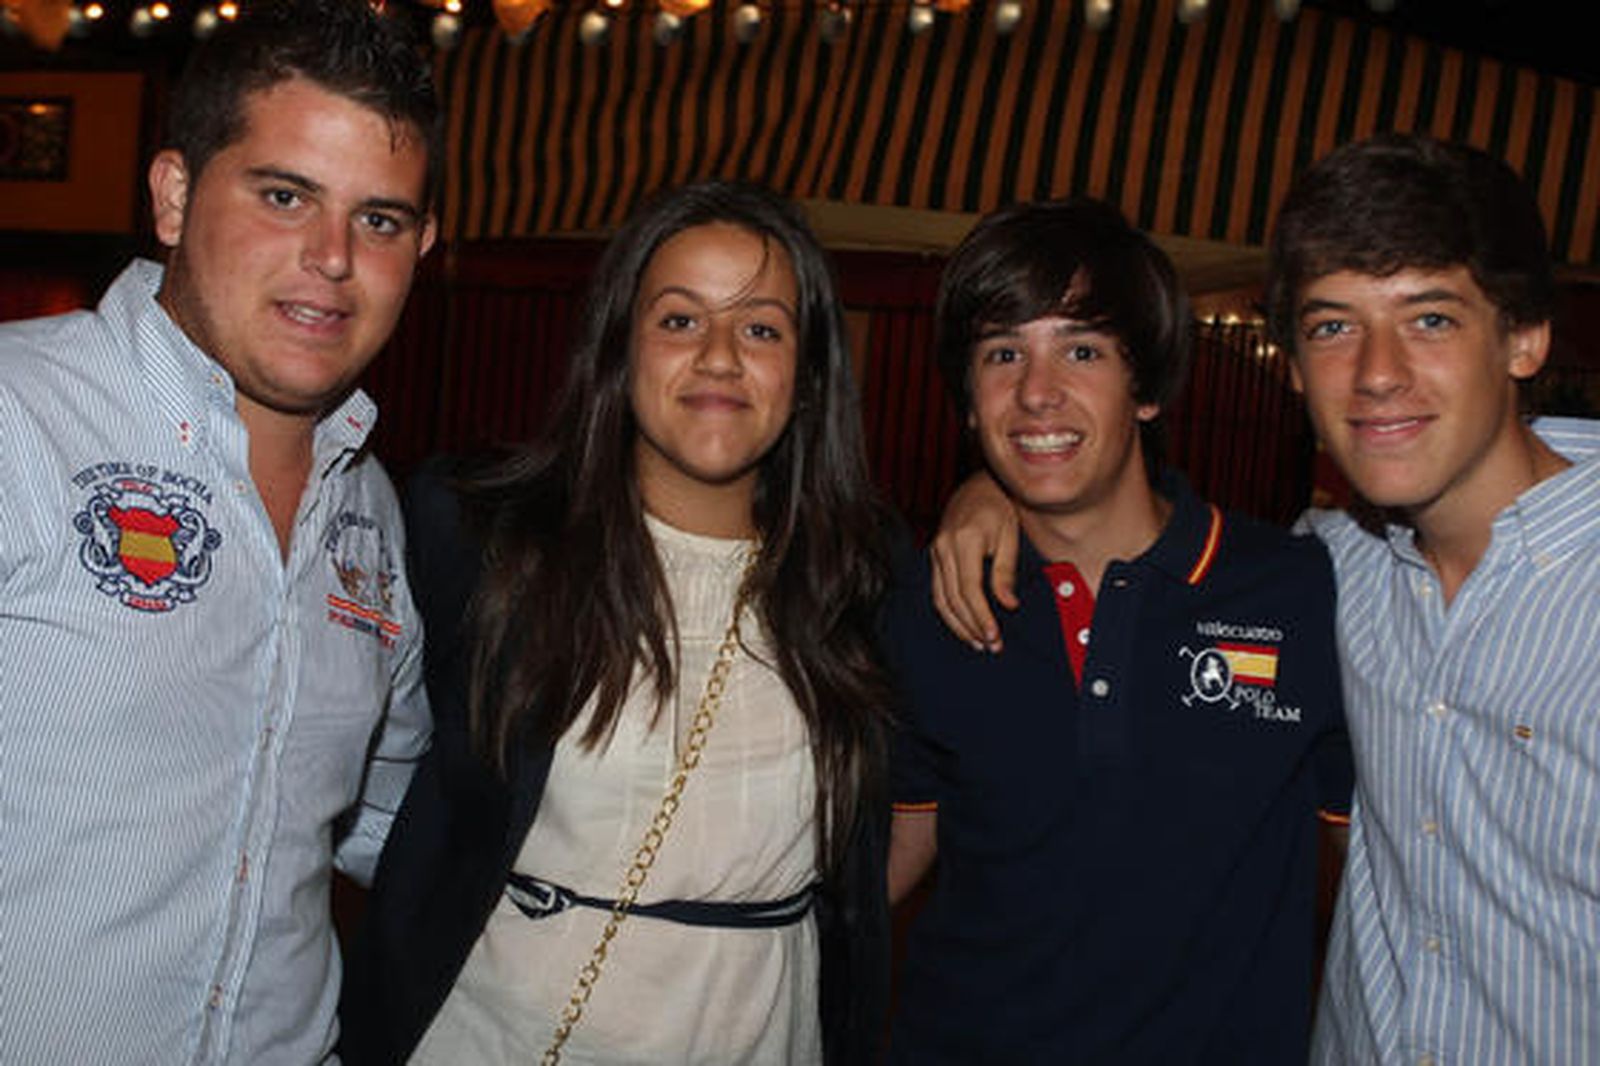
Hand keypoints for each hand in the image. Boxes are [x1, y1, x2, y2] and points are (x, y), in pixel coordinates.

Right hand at [929, 471, 1018, 651]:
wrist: (980, 486)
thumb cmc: (999, 507)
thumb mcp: (1010, 536)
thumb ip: (1005, 572)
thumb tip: (1008, 604)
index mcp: (963, 540)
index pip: (969, 590)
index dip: (981, 616)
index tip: (994, 636)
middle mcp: (944, 546)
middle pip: (953, 599)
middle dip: (971, 626)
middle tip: (989, 646)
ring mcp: (935, 550)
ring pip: (940, 598)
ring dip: (958, 624)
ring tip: (977, 642)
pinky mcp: (933, 554)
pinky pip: (936, 589)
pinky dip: (948, 611)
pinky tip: (962, 624)